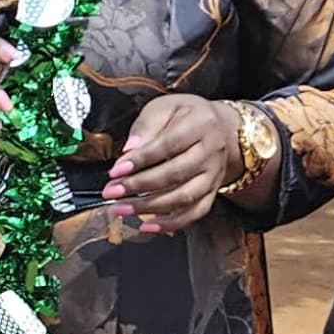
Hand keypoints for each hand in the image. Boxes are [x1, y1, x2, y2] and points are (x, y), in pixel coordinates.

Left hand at [104, 92, 241, 234]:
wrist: (222, 128)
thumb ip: (146, 126)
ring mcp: (214, 175)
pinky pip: (194, 213)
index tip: (116, 171)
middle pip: (175, 174)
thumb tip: (128, 150)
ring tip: (121, 209)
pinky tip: (146, 226)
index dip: (141, 160)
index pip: (168, 145)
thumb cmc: (187, 115)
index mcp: (201, 124)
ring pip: (184, 197)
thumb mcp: (166, 106)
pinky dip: (171, 224)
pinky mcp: (212, 192)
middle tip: (112, 192)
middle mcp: (211, 152)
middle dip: (139, 186)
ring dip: (149, 207)